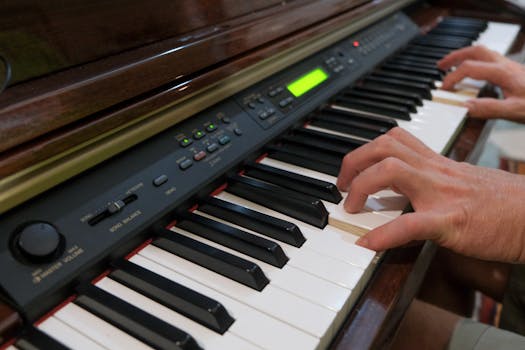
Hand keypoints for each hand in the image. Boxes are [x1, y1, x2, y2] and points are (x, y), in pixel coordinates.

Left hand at [336, 127, 524, 262]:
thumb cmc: (502, 203)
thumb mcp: (461, 182)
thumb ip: (432, 181)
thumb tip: (405, 191)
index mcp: (437, 163)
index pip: (395, 140)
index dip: (366, 150)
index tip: (352, 169)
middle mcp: (435, 171)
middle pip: (385, 146)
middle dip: (354, 161)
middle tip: (342, 185)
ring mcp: (442, 194)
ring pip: (392, 170)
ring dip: (360, 186)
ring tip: (350, 207)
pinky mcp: (451, 222)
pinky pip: (411, 224)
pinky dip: (384, 234)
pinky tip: (368, 244)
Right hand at [438, 45, 524, 120]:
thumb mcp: (514, 111)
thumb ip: (489, 108)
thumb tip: (465, 106)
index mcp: (503, 73)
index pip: (469, 68)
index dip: (452, 77)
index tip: (443, 88)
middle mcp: (506, 65)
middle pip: (475, 51)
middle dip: (455, 57)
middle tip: (441, 65)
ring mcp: (511, 66)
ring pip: (483, 53)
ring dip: (465, 56)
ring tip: (453, 64)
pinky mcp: (515, 71)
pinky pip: (490, 59)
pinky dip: (476, 61)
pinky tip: (475, 71)